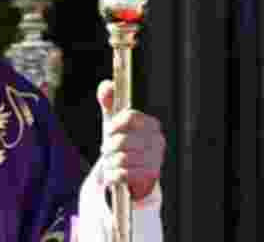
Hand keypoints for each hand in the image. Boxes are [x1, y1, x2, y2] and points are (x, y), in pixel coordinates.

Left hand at [96, 79, 165, 199]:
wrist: (130, 170)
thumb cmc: (122, 140)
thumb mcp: (113, 120)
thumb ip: (109, 100)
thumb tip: (107, 86)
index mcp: (151, 124)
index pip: (130, 116)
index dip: (114, 124)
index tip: (108, 130)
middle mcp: (158, 140)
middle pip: (123, 140)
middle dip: (108, 146)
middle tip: (105, 149)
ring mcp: (156, 159)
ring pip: (122, 159)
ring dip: (109, 162)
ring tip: (109, 162)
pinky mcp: (151, 176)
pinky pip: (125, 174)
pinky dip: (113, 175)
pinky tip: (113, 174)